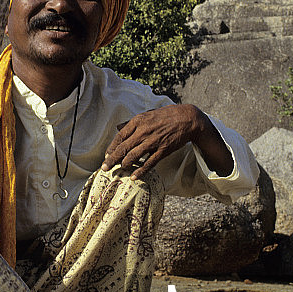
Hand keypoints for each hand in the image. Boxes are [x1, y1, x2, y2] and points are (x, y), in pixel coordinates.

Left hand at [101, 104, 232, 179]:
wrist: (187, 119)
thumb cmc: (166, 115)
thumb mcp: (147, 114)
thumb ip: (132, 122)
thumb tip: (118, 127)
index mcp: (138, 121)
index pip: (120, 136)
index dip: (112, 147)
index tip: (106, 155)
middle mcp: (143, 132)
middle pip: (124, 148)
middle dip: (112, 159)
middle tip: (105, 168)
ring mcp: (153, 142)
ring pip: (134, 156)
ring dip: (125, 164)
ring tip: (120, 170)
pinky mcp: (163, 150)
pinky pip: (149, 163)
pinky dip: (140, 170)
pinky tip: (134, 177)